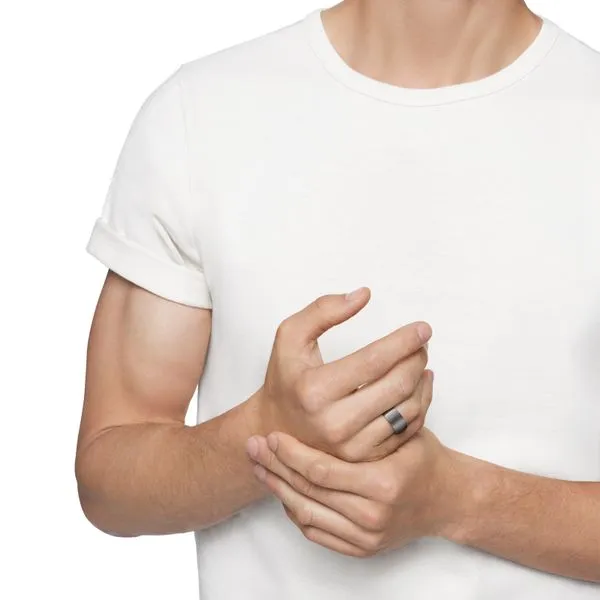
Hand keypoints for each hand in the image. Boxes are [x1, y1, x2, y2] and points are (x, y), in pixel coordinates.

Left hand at [246, 418, 462, 557]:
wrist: (446, 500)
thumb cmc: (424, 459)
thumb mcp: (407, 428)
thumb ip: (383, 402)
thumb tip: (363, 362)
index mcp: (383, 482)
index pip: (322, 470)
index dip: (292, 453)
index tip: (271, 435)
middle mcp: (373, 514)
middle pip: (308, 492)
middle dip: (275, 468)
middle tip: (252, 448)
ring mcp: (366, 536)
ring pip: (306, 513)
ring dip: (278, 489)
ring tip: (258, 467)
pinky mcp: (362, 548)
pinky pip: (316, 532)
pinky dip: (295, 511)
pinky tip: (281, 491)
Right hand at [256, 287, 432, 460]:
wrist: (275, 427)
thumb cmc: (286, 378)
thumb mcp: (290, 336)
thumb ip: (323, 310)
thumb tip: (364, 295)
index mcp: (314, 390)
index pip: (374, 360)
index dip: (404, 341)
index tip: (422, 328)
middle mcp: (333, 424)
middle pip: (397, 385)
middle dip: (416, 357)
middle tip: (421, 343)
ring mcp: (351, 447)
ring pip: (408, 409)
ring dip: (421, 379)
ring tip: (419, 361)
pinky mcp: (365, 459)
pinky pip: (407, 430)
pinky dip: (420, 403)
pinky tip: (417, 385)